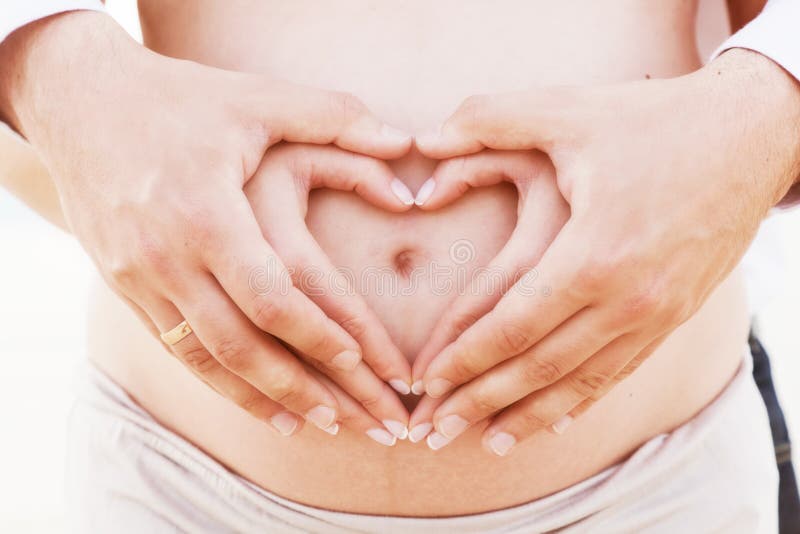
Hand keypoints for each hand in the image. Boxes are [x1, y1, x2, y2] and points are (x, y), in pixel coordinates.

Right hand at [0, 12, 412, 436]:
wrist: (79, 101)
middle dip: (311, 391)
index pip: (276, 299)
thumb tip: (406, 144)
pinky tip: (256, 401)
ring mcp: (141, 277)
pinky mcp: (125, 286)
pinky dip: (221, 383)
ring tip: (319, 428)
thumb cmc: (178, 99)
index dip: (328, 341)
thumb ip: (334, 118)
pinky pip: (177, 350)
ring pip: (209, 361)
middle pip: (247, 347)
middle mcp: (170, 257)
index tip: (376, 372)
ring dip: (266, 401)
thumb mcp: (256, 97)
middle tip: (365, 424)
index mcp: (208, 214)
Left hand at [410, 49, 799, 453]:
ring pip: (579, 383)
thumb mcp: (568, 110)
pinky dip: (580, 401)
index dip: (462, 359)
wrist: (753, 135)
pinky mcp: (675, 316)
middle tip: (435, 431)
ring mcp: (656, 314)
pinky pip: (618, 373)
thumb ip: (489, 119)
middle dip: (479, 402)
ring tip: (487, 441)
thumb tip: (427, 139)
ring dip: (527, 416)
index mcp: (592, 253)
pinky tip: (553, 418)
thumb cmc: (655, 122)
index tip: (424, 384)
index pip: (510, 325)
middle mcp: (627, 298)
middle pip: (537, 367)